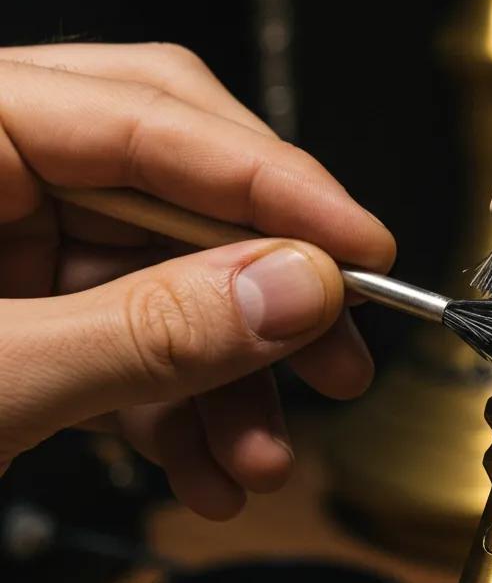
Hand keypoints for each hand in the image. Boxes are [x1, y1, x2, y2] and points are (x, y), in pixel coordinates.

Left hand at [0, 43, 394, 518]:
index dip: (277, 184)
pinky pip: (124, 338)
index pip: (151, 114)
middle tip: (336, 358)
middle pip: (172, 192)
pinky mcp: (12, 308)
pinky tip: (201, 468)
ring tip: (256, 458)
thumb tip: (294, 290)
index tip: (365, 251)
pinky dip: (173, 408)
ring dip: (223, 380)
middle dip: (262, 291)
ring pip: (161, 283)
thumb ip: (145, 331)